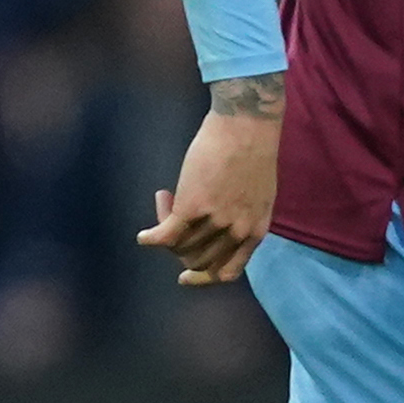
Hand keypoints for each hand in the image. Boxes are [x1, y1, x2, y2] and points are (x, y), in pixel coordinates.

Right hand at [138, 96, 281, 286]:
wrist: (246, 124)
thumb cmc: (254, 148)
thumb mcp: (260, 193)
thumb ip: (244, 215)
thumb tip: (221, 224)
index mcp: (255, 231)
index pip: (228, 272)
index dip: (204, 278)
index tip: (185, 276)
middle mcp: (236, 232)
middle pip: (197, 260)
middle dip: (180, 244)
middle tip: (173, 217)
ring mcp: (214, 221)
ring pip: (179, 246)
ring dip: (166, 227)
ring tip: (165, 198)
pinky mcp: (192, 206)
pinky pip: (165, 234)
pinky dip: (151, 239)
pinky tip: (143, 237)